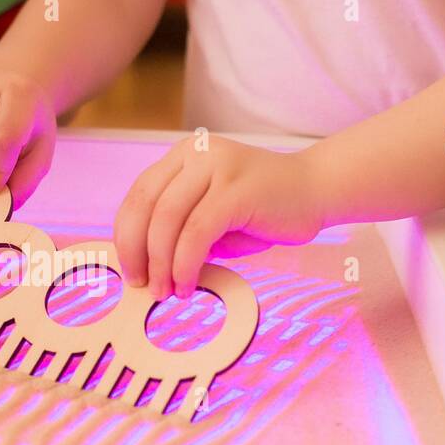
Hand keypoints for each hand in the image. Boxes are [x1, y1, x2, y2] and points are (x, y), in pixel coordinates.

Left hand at [114, 134, 326, 299]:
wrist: (318, 191)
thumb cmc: (262, 211)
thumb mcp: (210, 218)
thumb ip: (178, 232)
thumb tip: (144, 268)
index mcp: (182, 156)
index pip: (138, 196)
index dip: (126, 236)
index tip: (129, 270)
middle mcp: (195, 153)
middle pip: (145, 206)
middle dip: (136, 252)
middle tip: (141, 286)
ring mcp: (216, 166)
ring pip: (167, 220)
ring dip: (161, 264)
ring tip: (166, 291)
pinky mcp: (237, 188)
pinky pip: (196, 232)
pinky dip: (185, 264)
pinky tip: (189, 284)